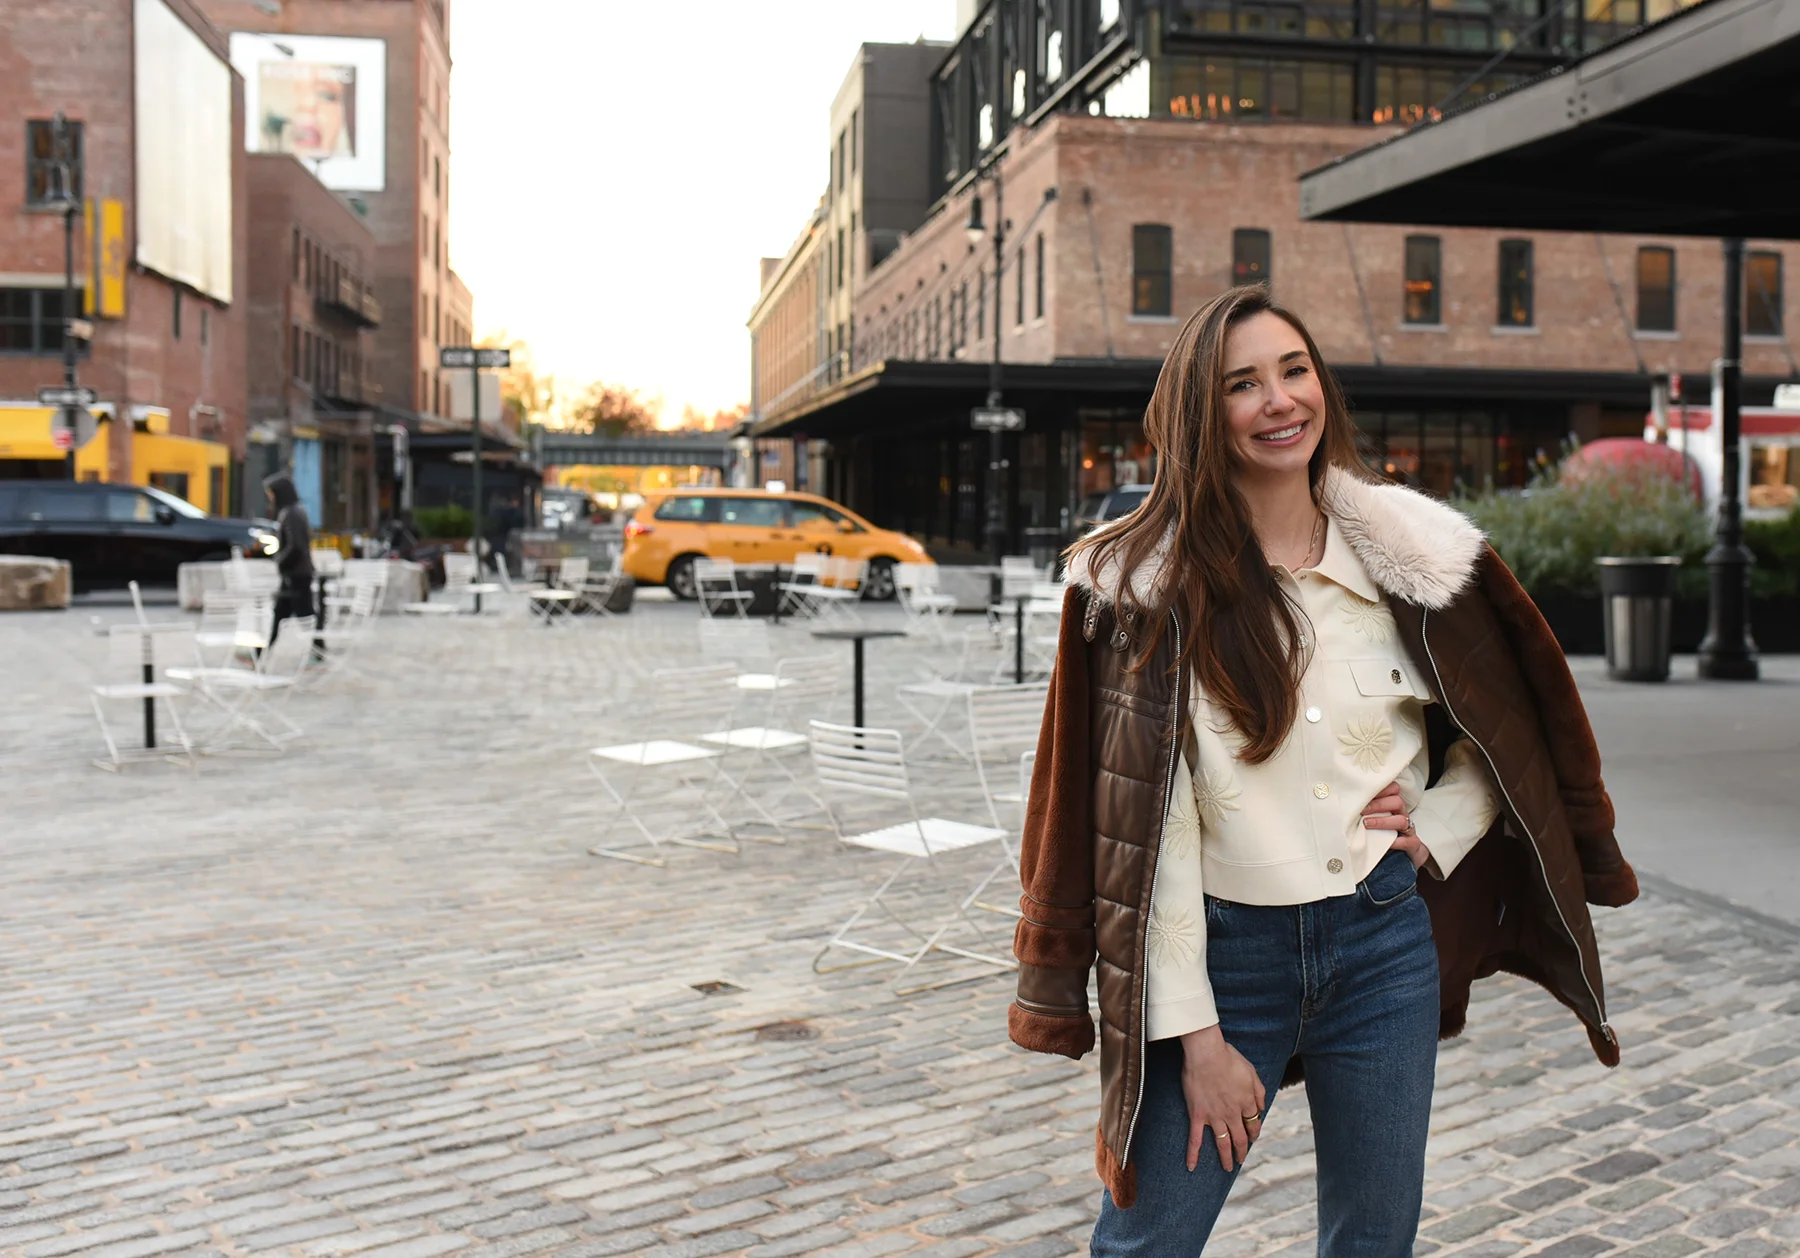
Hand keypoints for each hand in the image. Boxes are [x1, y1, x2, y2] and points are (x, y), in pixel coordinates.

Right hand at [1179, 1025, 1265, 1172]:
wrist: (1207, 1054)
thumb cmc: (1229, 1058)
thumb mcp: (1252, 1072)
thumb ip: (1259, 1092)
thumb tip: (1262, 1108)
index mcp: (1247, 1103)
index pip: (1253, 1123)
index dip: (1254, 1132)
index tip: (1253, 1137)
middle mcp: (1233, 1114)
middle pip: (1240, 1138)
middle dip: (1242, 1151)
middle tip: (1241, 1159)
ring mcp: (1215, 1117)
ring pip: (1223, 1143)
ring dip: (1226, 1157)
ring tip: (1228, 1167)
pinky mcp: (1198, 1115)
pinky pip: (1195, 1138)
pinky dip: (1193, 1154)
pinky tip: (1192, 1166)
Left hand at [1363, 780, 1429, 868]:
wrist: (1404, 857)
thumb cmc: (1383, 836)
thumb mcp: (1374, 822)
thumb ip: (1364, 813)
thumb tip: (1342, 808)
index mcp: (1393, 807)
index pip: (1393, 790)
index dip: (1382, 788)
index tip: (1365, 791)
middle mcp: (1402, 815)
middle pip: (1397, 802)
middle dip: (1379, 804)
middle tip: (1362, 810)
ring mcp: (1408, 830)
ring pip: (1401, 820)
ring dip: (1382, 821)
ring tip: (1366, 825)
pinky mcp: (1412, 844)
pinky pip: (1406, 841)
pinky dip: (1395, 842)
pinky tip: (1384, 844)